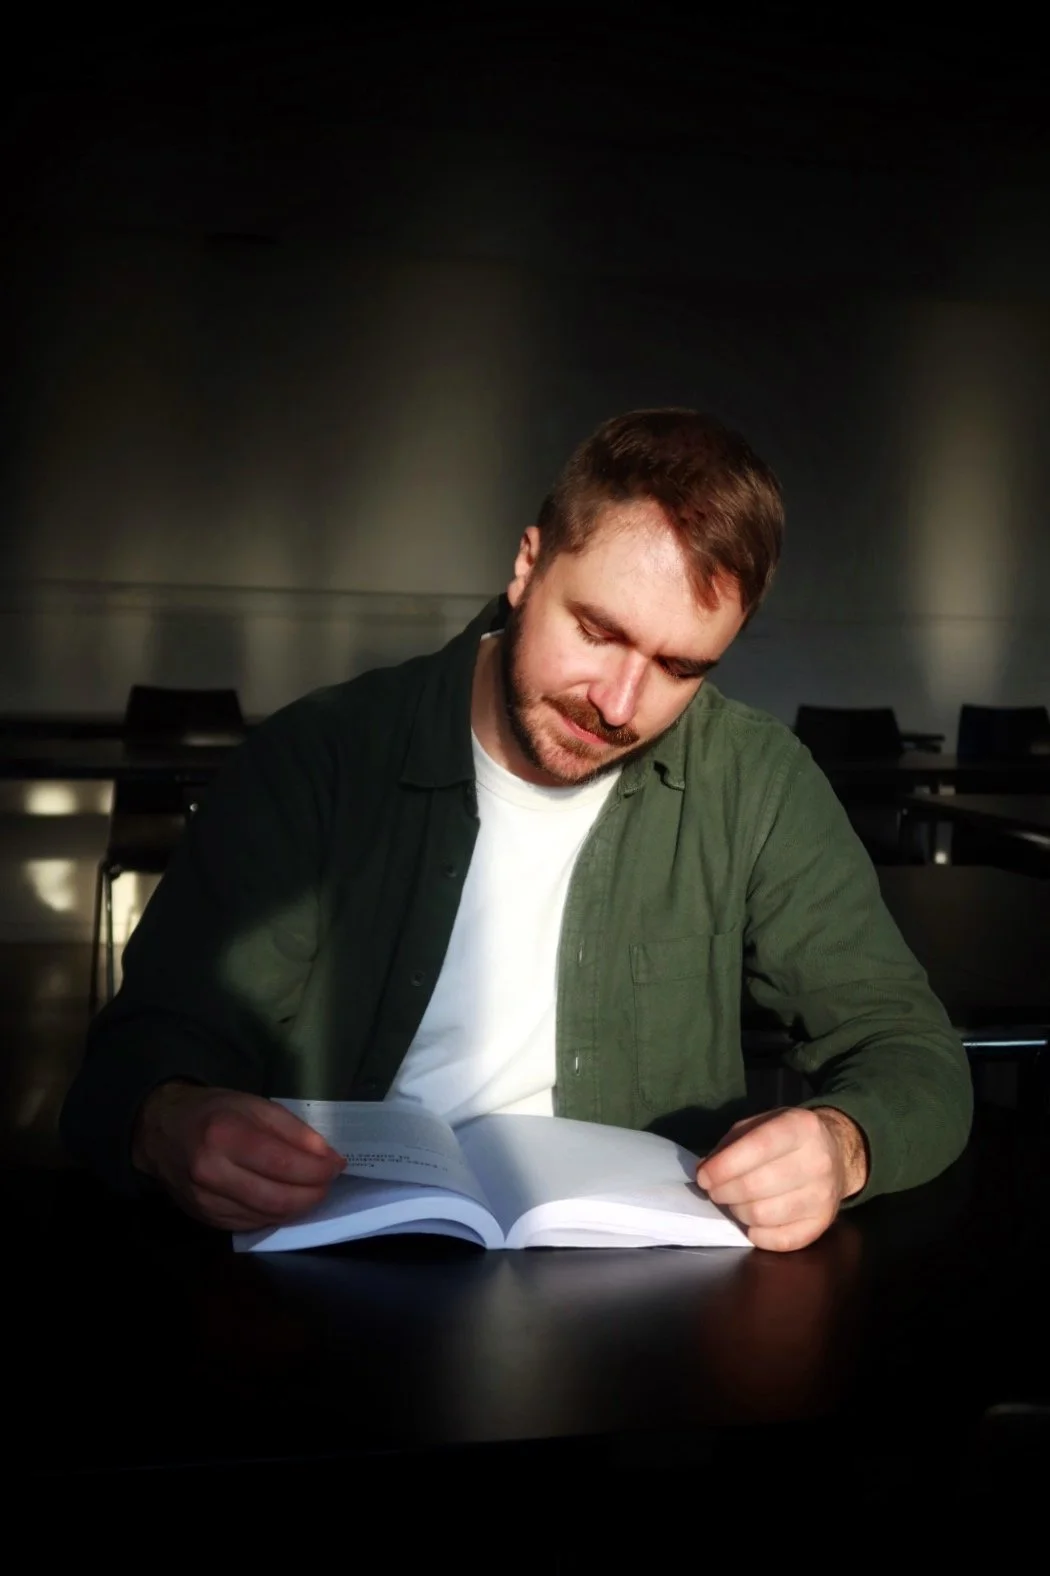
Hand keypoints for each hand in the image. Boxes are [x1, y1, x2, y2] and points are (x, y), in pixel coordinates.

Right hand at [131, 1082, 346, 1231]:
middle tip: (329, 1181)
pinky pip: (251, 1224)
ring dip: (298, 1207)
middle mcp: (211, 1173)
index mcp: (224, 1135)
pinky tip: (285, 1199)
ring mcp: (205, 1201)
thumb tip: (327, 1156)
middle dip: (313, 1193)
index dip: (317, 1169)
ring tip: (312, 1189)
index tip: (338, 1165)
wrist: (161, 1132)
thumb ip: (293, 1130)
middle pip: (277, 1198)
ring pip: (267, 1216)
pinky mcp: (205, 1219)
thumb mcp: (254, 1104)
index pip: (283, 1163)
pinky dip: (275, 1214)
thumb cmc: (213, 1111)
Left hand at [695, 1106, 868, 1252]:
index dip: (723, 1166)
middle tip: (715, 1191)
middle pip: (756, 1186)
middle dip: (724, 1191)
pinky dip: (758, 1236)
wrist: (834, 1153)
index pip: (757, 1147)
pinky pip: (781, 1241)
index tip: (703, 1177)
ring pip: (763, 1215)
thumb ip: (729, 1145)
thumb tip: (704, 1172)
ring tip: (735, 1202)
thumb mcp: (759, 1125)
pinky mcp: (824, 1223)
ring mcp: (824, 1195)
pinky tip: (753, 1223)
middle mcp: (818, 1160)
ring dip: (738, 1212)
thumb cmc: (786, 1138)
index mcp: (800, 1127)